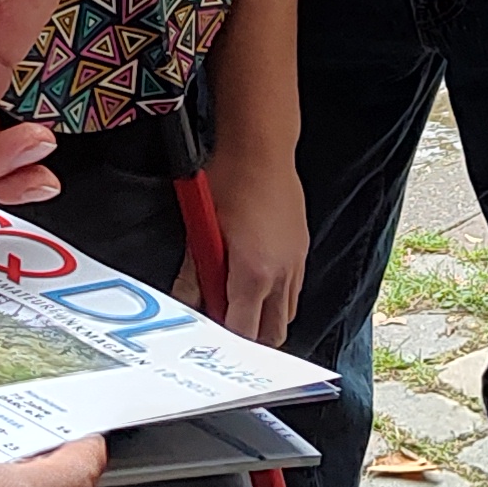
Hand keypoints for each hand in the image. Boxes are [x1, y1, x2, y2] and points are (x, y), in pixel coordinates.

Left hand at [185, 136, 306, 345]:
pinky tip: (258, 280)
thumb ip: (194, 274)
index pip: (243, 331)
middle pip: (272, 333)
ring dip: (265, 317)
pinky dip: (278, 297)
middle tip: (225, 324)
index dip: (225, 338)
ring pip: (286, 313)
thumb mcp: (202, 230)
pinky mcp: (302, 249)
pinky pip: (294, 289)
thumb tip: (185, 301)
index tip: (210, 333)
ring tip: (240, 303)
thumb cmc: (230, 180)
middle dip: (249, 337)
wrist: (261, 148)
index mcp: (254, 275)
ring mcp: (296, 262)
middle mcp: (282, 275)